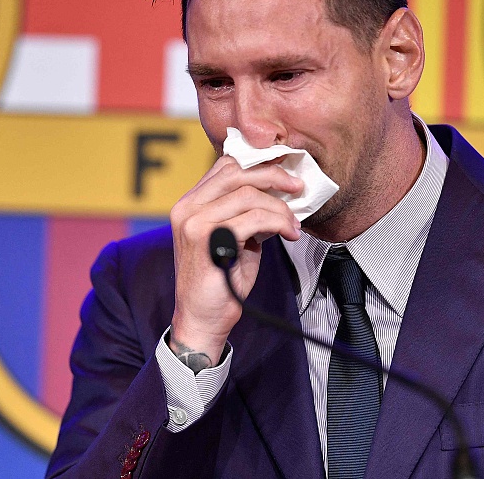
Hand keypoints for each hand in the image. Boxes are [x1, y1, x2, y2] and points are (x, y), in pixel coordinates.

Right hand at [168, 156, 302, 365]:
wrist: (203, 318)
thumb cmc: (221, 279)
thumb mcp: (234, 237)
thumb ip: (246, 211)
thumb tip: (278, 192)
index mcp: (190, 203)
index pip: (225, 166)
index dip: (258, 164)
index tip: (284, 172)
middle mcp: (187, 208)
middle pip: (236, 173)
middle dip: (273, 177)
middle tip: (297, 188)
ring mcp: (193, 222)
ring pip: (248, 195)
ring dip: (279, 208)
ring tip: (292, 224)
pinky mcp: (206, 239)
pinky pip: (252, 219)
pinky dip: (277, 223)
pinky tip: (288, 233)